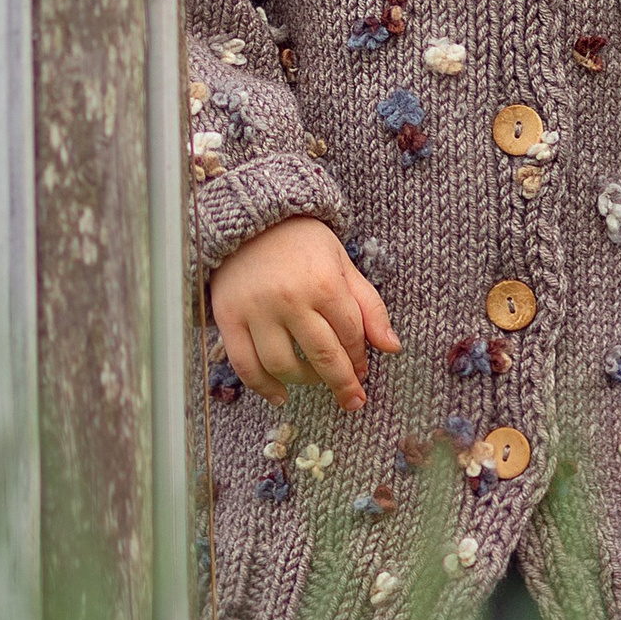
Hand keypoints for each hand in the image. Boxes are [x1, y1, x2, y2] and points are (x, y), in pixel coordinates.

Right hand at [208, 217, 401, 411]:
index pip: (350, 335)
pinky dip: (262, 387)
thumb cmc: (302, 242)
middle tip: (353, 400)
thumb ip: (369, 305)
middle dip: (343, 383)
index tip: (362, 370)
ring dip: (305, 382)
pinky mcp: (229, 317)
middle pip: (323, 356)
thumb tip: (392, 347)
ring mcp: (256, 310)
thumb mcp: (342, 264)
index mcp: (324, 283)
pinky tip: (279, 396)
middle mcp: (290, 299)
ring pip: (284, 365)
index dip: (359, 358)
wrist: (251, 219)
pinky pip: (245, 364)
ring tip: (315, 381)